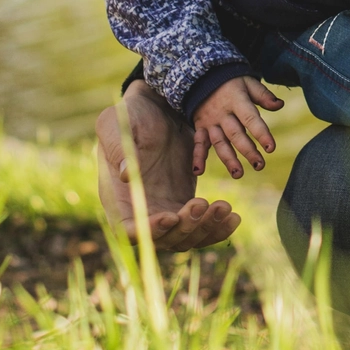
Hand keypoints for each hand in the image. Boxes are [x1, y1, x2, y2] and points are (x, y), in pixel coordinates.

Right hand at [94, 81, 240, 250]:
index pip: (129, 231)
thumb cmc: (130, 114)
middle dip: (186, 228)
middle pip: (164, 240)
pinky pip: (201, 227)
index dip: (150, 231)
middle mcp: (141, 213)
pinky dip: (217, 227)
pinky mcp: (184, 205)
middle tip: (203, 202)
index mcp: (119, 199)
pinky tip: (233, 216)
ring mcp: (164, 211)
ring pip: (187, 238)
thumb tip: (125, 176)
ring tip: (224, 207)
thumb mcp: (116, 124)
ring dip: (206, 229)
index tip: (171, 216)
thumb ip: (118, 148)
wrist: (157, 109)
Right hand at [191, 75, 284, 177]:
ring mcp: (210, 122)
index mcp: (237, 101)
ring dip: (228, 159)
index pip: (251, 119)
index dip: (261, 133)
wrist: (201, 77)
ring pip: (219, 142)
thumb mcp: (248, 82)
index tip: (271, 148)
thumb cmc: (231, 82)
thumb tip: (280, 105)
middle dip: (247, 151)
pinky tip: (198, 172)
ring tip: (238, 174)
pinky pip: (198, 143)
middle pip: (235, 134)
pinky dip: (197, 157)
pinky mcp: (200, 127)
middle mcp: (223, 113)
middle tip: (259, 165)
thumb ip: (263, 95)